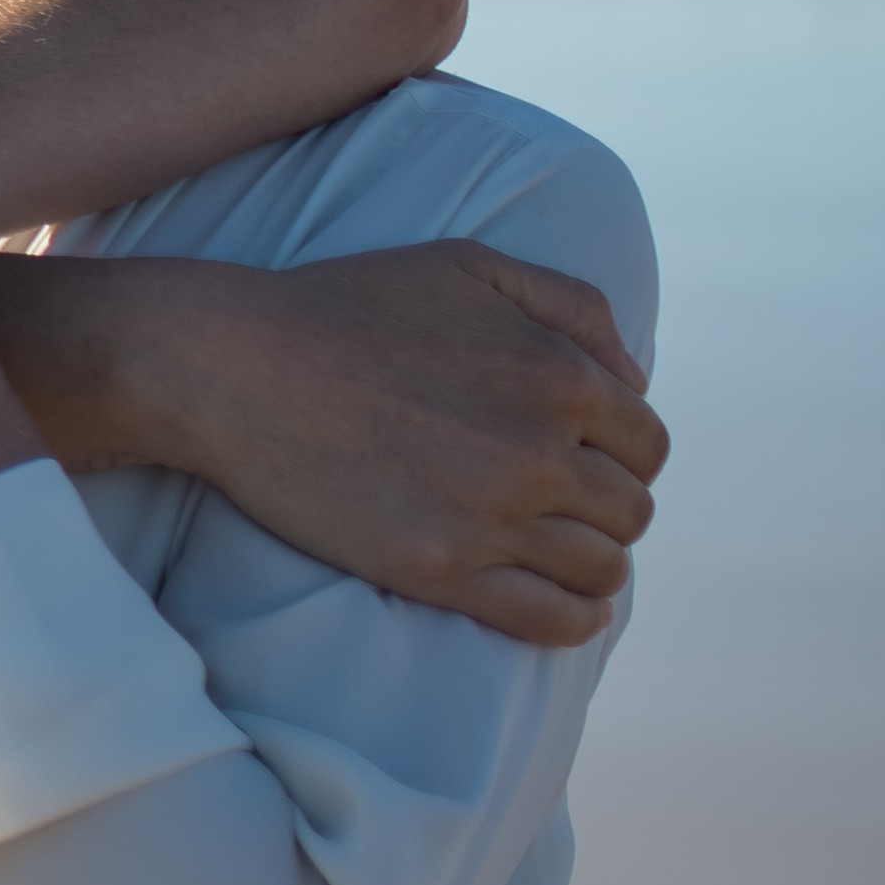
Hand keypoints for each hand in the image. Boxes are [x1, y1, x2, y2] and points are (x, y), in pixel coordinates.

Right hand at [149, 240, 667, 646]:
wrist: (237, 367)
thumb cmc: (349, 306)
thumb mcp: (470, 265)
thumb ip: (574, 308)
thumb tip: (635, 379)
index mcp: (561, 376)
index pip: (647, 445)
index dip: (622, 456)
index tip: (585, 462)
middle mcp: (541, 451)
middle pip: (631, 511)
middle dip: (605, 509)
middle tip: (560, 507)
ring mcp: (492, 517)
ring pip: (602, 570)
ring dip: (592, 565)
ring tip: (555, 554)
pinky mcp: (439, 570)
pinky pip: (550, 620)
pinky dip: (574, 620)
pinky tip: (563, 607)